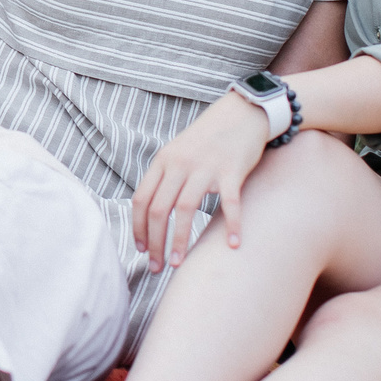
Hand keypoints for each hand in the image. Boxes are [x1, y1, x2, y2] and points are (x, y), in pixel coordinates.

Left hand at [131, 95, 270, 271]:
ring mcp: (205, 167)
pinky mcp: (231, 171)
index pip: (141, 200)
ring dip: (180, 241)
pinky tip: (232, 244)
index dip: (138, 228)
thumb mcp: (177, 152)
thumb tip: (150, 212)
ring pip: (185, 210)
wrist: (242, 113)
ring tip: (178, 263)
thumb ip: (165, 177)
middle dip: (155, 243)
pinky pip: (229, 203)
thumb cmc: (208, 138)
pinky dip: (231, 225)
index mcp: (163, 161)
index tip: (142, 249)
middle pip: (159, 210)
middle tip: (158, 267)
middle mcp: (180, 164)